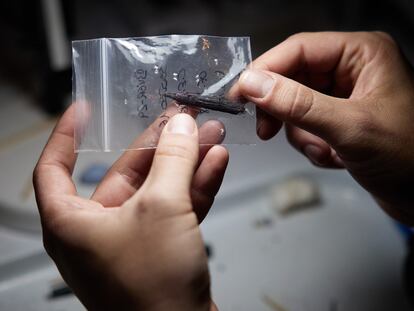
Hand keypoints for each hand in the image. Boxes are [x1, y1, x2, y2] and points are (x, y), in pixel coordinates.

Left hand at [33, 104, 226, 309]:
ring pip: (157, 188)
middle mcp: (98, 230)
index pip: (55, 168)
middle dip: (158, 144)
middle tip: (179, 120)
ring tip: (207, 135)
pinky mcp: (160, 248)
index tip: (83, 112)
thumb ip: (172, 160)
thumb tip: (180, 127)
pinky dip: (194, 185)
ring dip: (185, 161)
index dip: (66, 135)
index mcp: (73, 222)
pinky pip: (175, 207)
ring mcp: (132, 239)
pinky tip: (214, 163)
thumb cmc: (152, 290)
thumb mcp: (163, 208)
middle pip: (124, 172)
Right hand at [236, 32, 413, 223]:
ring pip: (295, 107)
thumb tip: (254, 84)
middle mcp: (352, 71)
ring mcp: (344, 97)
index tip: (239, 94)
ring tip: (326, 151)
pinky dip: (312, 146)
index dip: (265, 70)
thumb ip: (298, 103)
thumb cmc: (411, 157)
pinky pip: (305, 127)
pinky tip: (335, 158)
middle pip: (293, 78)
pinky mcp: (339, 121)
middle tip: (268, 130)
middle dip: (284, 111)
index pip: (298, 50)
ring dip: (303, 135)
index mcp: (362, 54)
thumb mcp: (350, 127)